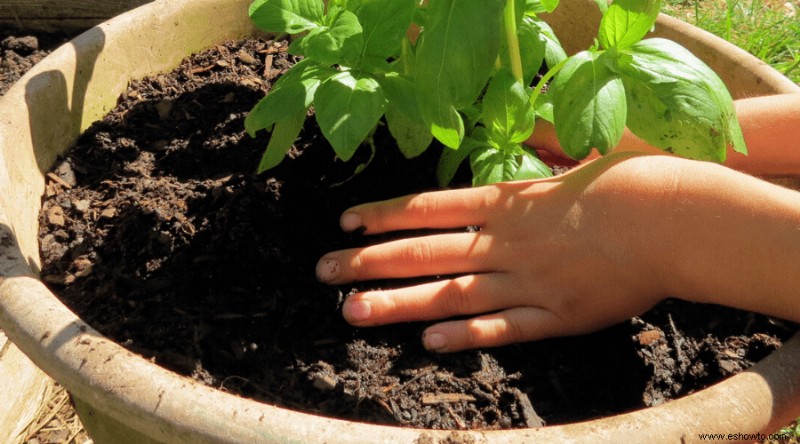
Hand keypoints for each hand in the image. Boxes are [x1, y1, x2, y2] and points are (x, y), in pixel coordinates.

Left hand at [316, 152, 679, 351]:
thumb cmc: (629, 178)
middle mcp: (506, 242)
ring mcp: (528, 281)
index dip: (385, 216)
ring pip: (450, 294)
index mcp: (509, 200)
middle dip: (369, 261)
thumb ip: (539, 148)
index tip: (347, 221)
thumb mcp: (577, 152)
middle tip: (324, 272)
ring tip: (354, 312)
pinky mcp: (557, 314)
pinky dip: (465, 335)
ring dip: (399, 304)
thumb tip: (525, 132)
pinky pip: (503, 328)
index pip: (430, 208)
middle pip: (425, 252)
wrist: (676, 217)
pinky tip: (429, 344)